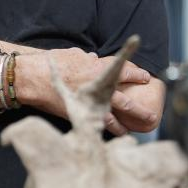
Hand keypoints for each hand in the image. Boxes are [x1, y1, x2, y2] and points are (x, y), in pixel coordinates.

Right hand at [23, 48, 154, 131]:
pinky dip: (106, 127)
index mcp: (97, 70)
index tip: (145, 78)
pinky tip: (111, 132)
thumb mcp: (72, 55)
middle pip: (126, 102)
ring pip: (113, 119)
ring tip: (133, 130)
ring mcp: (88, 104)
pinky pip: (97, 123)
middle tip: (152, 114)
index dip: (137, 75)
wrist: (35, 79)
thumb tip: (93, 59)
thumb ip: (86, 59)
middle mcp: (97, 89)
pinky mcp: (78, 115)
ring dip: (124, 125)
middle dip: (140, 109)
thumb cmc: (53, 63)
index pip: (124, 72)